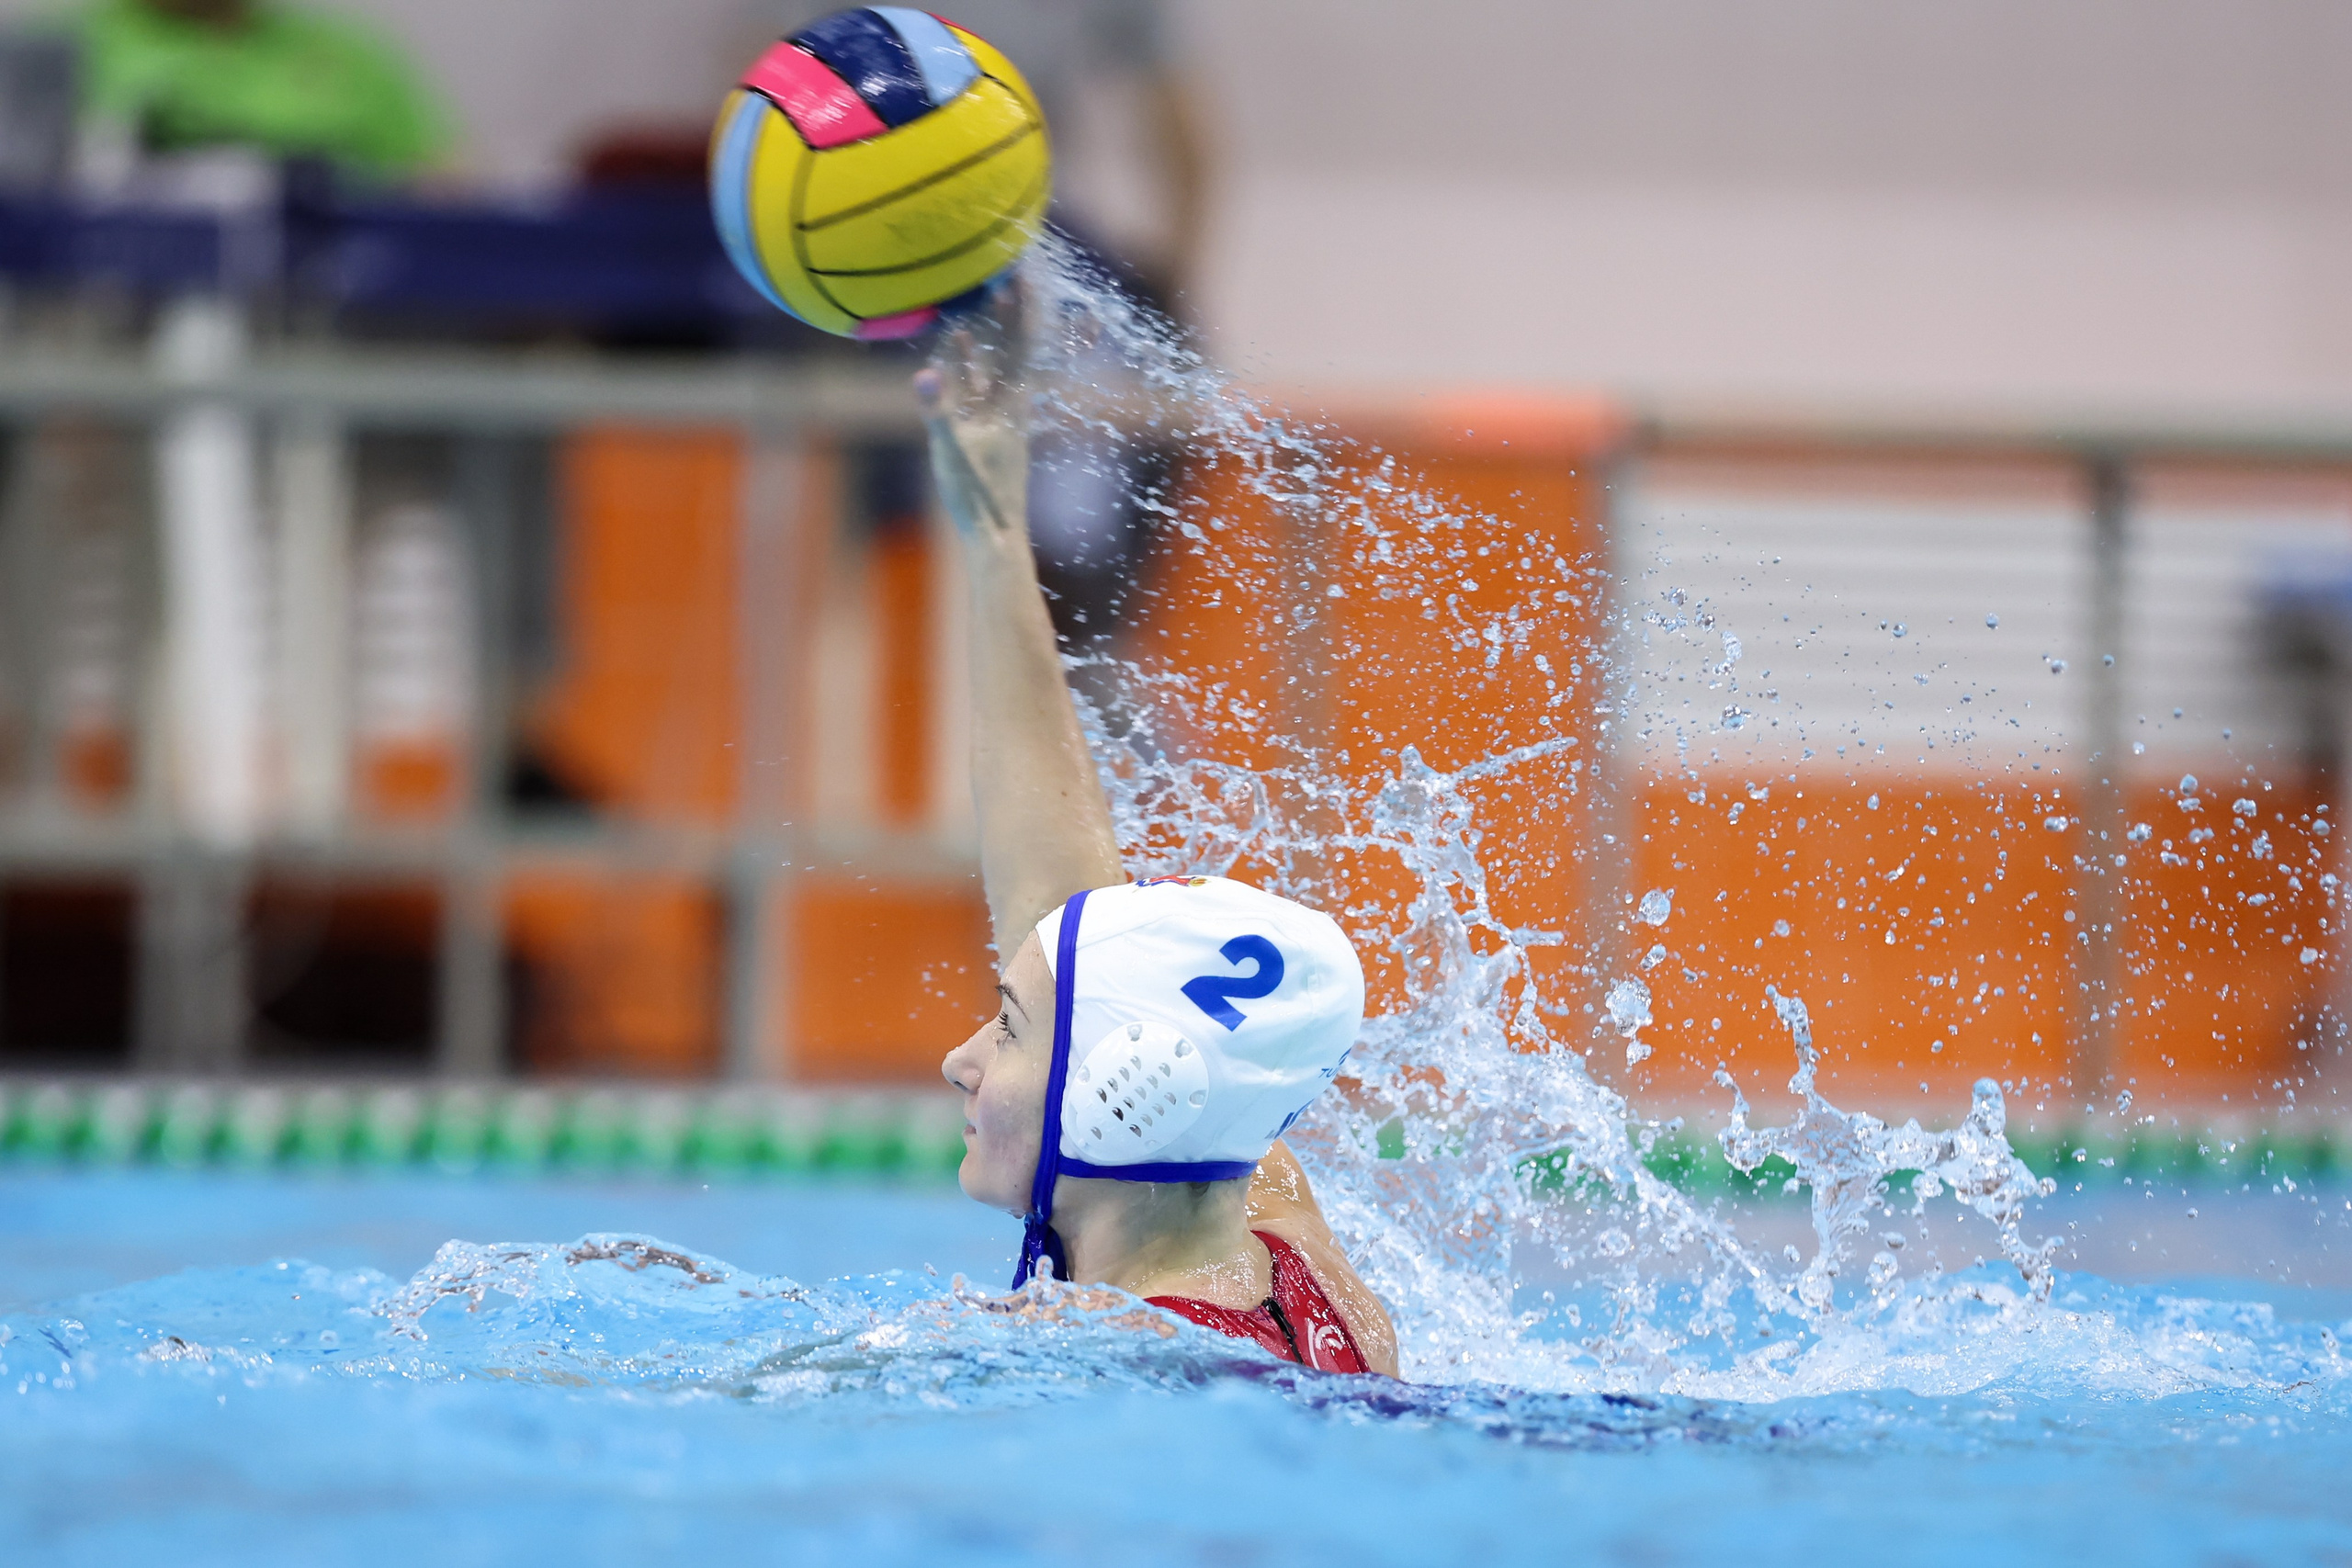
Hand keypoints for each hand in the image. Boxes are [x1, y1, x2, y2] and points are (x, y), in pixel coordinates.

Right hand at [916, 287, 1029, 542]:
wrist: (996, 535)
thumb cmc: (975, 497)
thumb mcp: (950, 449)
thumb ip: (938, 410)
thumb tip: (925, 374)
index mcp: (1010, 406)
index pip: (1020, 347)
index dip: (1022, 309)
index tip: (1021, 273)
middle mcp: (1013, 408)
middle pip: (1014, 350)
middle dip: (1009, 314)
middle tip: (1002, 277)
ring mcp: (1003, 421)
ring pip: (997, 370)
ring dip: (987, 340)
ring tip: (971, 309)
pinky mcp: (992, 434)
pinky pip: (983, 390)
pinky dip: (971, 369)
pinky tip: (955, 357)